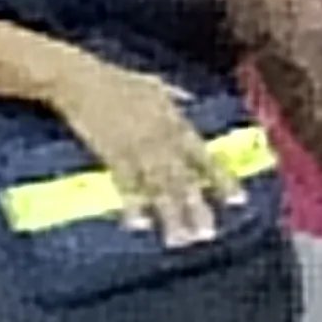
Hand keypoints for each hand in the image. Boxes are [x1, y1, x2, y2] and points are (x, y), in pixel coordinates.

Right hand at [50, 51, 230, 247]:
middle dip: (196, 207)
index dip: (221, 179)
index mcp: (176, 123)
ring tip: (179, 239)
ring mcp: (137, 148)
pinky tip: (139, 224)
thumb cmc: (119, 82)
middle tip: (207, 235)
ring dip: (169, 214)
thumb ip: (176, 96)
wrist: (84, 82)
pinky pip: (125, 184)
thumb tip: (189, 98)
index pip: (205, 157)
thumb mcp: (157, 85)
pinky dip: (132, 204)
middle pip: (183, 178)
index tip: (237, 202)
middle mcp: (162, 139)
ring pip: (158, 187)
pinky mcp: (111, 155)